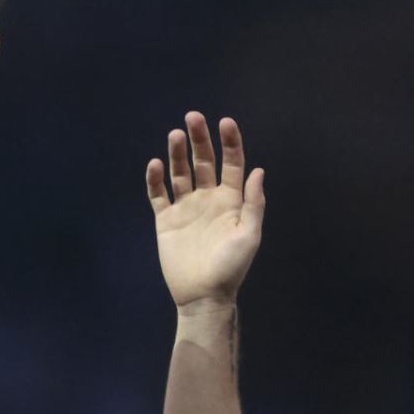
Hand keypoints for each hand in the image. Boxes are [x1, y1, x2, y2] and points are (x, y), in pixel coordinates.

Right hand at [146, 112, 263, 313]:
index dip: (230, 142)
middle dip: (199, 139)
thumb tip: (257, 170)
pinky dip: (155, 180)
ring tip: (175, 135)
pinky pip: (158, 195)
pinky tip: (155, 165)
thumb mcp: (249, 235)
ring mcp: (186, 208)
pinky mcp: (166, 221)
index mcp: (231, 200)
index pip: (231, 164)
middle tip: (192, 117)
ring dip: (177, 154)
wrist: (203, 295)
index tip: (225, 122)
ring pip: (180, 174)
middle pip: (202, 162)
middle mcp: (208, 199)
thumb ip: (253, 203)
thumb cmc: (231, 268)